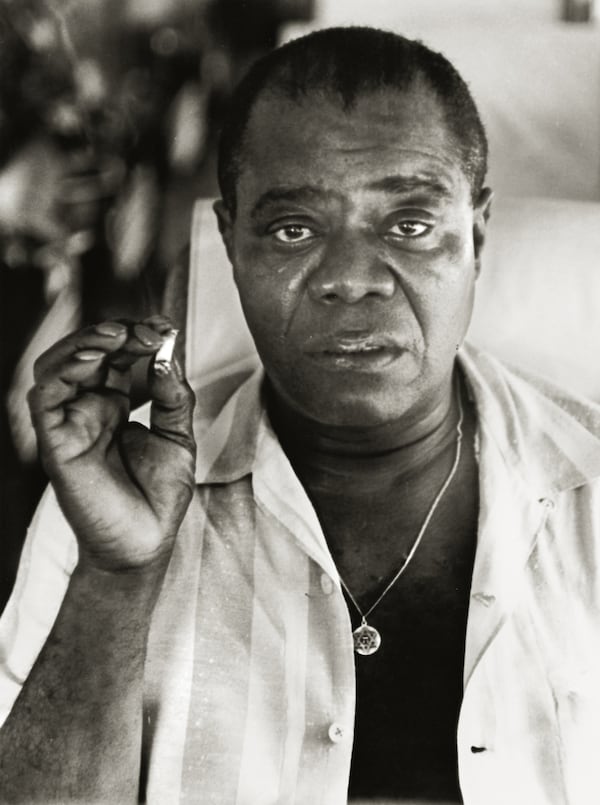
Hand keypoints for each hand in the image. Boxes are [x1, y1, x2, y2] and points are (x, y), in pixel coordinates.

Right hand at [28, 316, 195, 572]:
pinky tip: (92, 361)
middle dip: (117, 333)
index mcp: (116, 403)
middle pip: (87, 352)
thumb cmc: (159, 496)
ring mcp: (70, 422)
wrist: (145, 543)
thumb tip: (166, 357)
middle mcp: (88, 407)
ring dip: (85, 343)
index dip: (138, 335)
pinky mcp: (55, 442)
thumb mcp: (178, 438)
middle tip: (149, 331)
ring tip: (117, 336)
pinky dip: (63, 373)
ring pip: (57, 366)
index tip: (166, 328)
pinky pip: (44, 398)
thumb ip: (174, 398)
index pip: (117, 354)